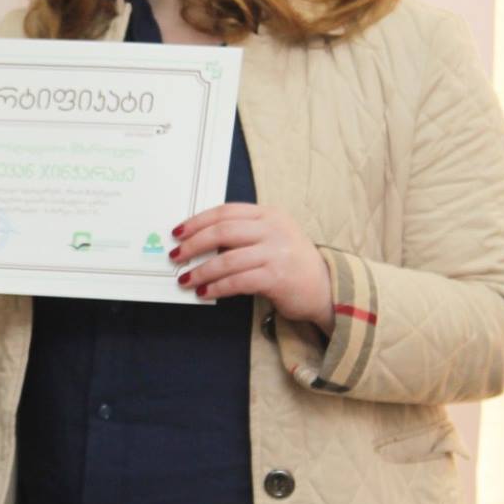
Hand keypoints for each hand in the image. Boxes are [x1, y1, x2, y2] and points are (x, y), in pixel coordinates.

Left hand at [171, 203, 333, 332]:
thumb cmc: (292, 264)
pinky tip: (204, 292)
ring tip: (185, 279)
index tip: (178, 233)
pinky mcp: (277, 277)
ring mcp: (277, 252)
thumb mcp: (271, 237)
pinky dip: (216, 287)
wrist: (327, 288)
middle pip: (222, 231)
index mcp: (269, 214)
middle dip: (194, 244)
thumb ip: (243, 234)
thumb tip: (200, 240)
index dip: (197, 221)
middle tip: (176, 256)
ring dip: (201, 271)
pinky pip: (237, 281)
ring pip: (227, 259)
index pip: (226, 212)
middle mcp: (274, 229)